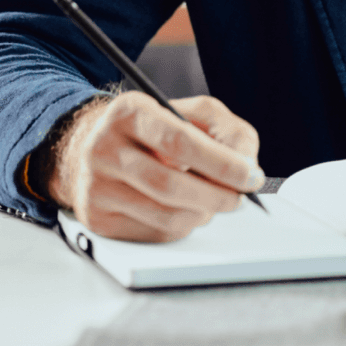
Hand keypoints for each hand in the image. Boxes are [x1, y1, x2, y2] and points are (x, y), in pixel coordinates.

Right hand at [47, 92, 264, 242]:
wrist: (96, 149)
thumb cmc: (155, 130)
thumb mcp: (194, 113)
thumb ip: (228, 131)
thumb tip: (247, 166)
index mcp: (130, 111)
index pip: (179, 141)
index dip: (221, 163)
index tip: (250, 175)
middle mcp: (104, 148)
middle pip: (170, 184)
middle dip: (217, 195)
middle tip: (239, 197)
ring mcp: (96, 187)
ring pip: (164, 214)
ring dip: (202, 213)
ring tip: (214, 201)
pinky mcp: (97, 220)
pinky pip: (153, 234)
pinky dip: (182, 226)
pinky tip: (186, 209)